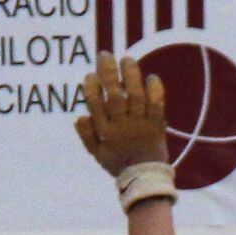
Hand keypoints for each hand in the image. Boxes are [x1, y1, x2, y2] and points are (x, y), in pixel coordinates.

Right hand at [74, 51, 169, 176]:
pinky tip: (151, 77)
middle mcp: (122, 126)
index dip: (92, 87)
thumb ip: (87, 135)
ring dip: (131, 75)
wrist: (145, 179)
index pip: (95, 105)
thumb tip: (79, 116)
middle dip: (108, 72)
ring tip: (126, 59)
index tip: (90, 75)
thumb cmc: (119, 165)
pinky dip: (155, 90)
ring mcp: (140, 125)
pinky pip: (157, 105)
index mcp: (105, 132)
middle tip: (105, 55)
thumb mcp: (97, 154)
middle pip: (114, 95)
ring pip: (135, 96)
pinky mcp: (156, 126)